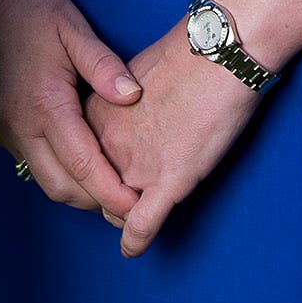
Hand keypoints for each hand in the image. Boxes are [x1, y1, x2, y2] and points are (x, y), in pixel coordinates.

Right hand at [0, 0, 140, 222]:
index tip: (138, 208)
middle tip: (130, 199)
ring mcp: (4, 130)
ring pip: (43, 179)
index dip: (112, 193)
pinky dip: (57, 169)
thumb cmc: (29, 6)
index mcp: (45, 104)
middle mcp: (21, 126)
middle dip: (96, 201)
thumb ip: (104, 65)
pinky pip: (29, 160)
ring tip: (108, 182)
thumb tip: (135, 97)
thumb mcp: (71, 27)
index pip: (84, 166)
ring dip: (76, 188)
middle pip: (62, 187)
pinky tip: (78, 156)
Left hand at [81, 38, 264, 257]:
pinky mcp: (168, 183)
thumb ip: (121, 104)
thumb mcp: (134, 76)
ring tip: (133, 218)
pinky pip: (141, 225)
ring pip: (115, 210)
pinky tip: (133, 248)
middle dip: (105, 194)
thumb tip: (128, 116)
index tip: (108, 170)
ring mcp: (136, 166)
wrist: (220, 54)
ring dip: (123, 216)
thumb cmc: (186, 57)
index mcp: (96, 115)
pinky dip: (136, 241)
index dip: (94, 168)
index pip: (82, 158)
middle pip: (94, 186)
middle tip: (124, 195)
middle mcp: (108, 144)